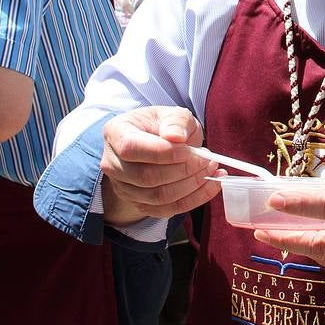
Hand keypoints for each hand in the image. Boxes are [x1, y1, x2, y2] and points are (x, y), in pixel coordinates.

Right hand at [100, 107, 220, 222]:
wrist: (159, 144)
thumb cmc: (164, 126)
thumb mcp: (173, 114)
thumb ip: (176, 121)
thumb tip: (176, 137)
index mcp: (116, 133)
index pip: (131, 148)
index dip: (162, 152)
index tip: (190, 150)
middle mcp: (113, 163)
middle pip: (145, 176)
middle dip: (183, 170)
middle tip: (208, 160)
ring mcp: (123, 187)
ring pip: (158, 197)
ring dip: (191, 185)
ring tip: (211, 169)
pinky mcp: (139, 204)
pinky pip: (167, 210)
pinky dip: (194, 199)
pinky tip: (211, 185)